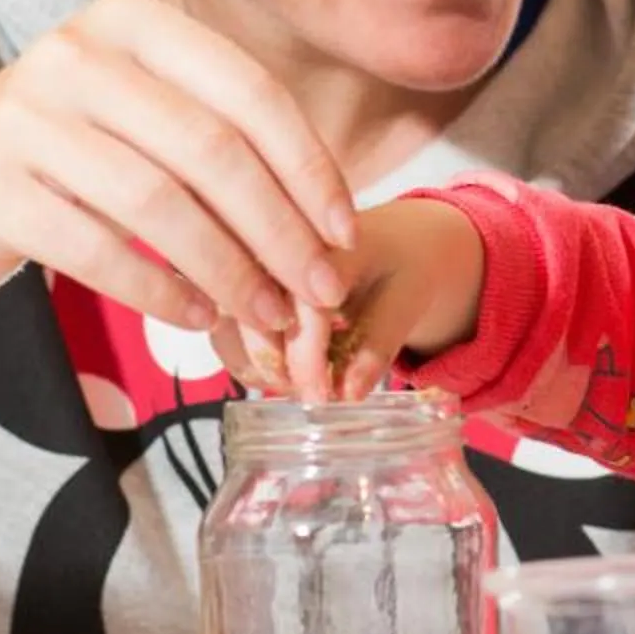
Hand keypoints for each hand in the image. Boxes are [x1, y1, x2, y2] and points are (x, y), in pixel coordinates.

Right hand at [0, 0, 355, 336]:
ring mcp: (24, 116)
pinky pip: (96, 249)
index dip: (307, 166)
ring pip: (158, 204)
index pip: (247, 90)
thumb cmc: (80, 144)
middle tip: (317, 291)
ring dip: (228, 270)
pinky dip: (160, 291)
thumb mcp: (148, 108)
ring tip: (266, 314)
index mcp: (132, 18)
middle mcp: (74, 52)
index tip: (343, 232)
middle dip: (278, 230)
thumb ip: (226, 139)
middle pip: (209, 151)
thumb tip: (328, 224)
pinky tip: (199, 316)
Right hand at [220, 198, 487, 401]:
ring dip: (256, 364)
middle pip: (251, 305)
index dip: (307, 357)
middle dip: (277, 364)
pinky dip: (244, 359)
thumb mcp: (408, 298)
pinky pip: (226, 324)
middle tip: (312, 398)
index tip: (322, 397)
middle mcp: (280, 240)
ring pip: (229, 317)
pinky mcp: (243, 277)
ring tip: (297, 388)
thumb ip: (378, 344)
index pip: (302, 300)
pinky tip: (278, 376)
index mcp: (327, 237)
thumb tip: (347, 394)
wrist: (397, 235)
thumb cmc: (403, 264)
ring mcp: (255, 257)